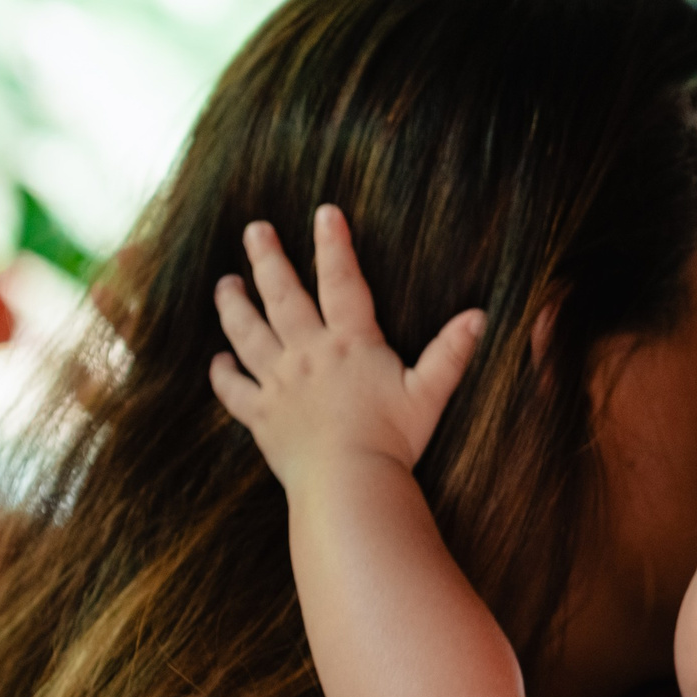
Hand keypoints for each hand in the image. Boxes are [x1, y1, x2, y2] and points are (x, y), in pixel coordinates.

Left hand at [209, 204, 484, 482]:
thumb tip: (480, 317)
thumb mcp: (429, 394)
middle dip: (267, 258)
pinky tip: (217, 361)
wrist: (350, 484)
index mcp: (349, 343)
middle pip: (282, 296)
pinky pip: (235, 390)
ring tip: (225, 284)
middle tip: (254, 230)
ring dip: (234, 306)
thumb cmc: (393, 441)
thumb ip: (451, 353)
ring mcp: (279, 383)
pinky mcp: (262, 416)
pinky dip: (223, 375)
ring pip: (248, 334)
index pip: (341, 281)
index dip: (334, 244)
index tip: (324, 212)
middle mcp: (308, 354)